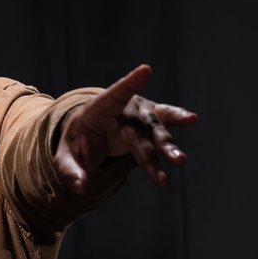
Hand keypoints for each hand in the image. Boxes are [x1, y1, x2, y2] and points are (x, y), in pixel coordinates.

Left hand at [54, 64, 197, 193]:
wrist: (89, 133)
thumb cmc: (77, 142)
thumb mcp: (65, 157)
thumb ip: (71, 171)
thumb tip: (82, 188)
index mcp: (97, 110)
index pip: (113, 96)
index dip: (129, 84)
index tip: (145, 70)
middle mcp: (122, 108)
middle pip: (137, 130)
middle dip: (149, 151)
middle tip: (167, 164)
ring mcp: (138, 113)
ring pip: (154, 130)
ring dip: (167, 146)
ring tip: (180, 161)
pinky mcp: (150, 120)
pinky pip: (165, 118)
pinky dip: (178, 117)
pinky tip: (192, 119)